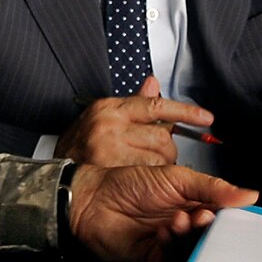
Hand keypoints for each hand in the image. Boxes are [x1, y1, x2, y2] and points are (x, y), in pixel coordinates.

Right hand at [54, 76, 213, 166]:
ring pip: (160, 154)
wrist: (55, 178)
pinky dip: (153, 175)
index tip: (206, 118)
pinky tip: (141, 177)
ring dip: (162, 162)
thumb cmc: (79, 148)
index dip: (185, 111)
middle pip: (162, 134)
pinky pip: (151, 172)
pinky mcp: (113, 168)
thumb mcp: (101, 118)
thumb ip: (132, 103)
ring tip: (144, 165)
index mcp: (108, 108)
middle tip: (157, 153)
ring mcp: (110, 147)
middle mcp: (108, 125)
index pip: (155, 104)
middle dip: (167, 147)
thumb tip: (153, 83)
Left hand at [66, 163, 257, 261]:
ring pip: (198, 249)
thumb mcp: (176, 178)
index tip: (245, 216)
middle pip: (214, 236)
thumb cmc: (128, 183)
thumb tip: (250, 195)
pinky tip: (167, 229)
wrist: (94, 198)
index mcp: (196, 204)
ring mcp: (174, 243)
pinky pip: (177, 259)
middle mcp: (188, 226)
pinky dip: (175, 243)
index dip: (235, 217)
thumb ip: (213, 188)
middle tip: (209, 217)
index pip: (225, 216)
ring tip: (184, 218)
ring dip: (194, 234)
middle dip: (215, 229)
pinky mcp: (158, 258)